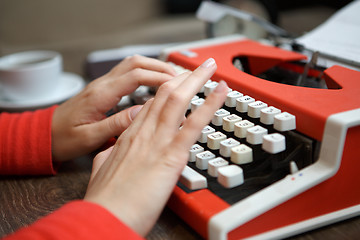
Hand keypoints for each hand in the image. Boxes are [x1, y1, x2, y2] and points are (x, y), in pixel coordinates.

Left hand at [51, 55, 175, 161]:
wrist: (45, 134)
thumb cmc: (64, 138)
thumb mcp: (89, 137)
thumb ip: (115, 125)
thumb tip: (142, 112)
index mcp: (100, 95)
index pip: (135, 76)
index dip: (158, 76)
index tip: (175, 82)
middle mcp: (102, 85)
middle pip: (135, 63)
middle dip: (159, 66)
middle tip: (178, 77)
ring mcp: (102, 85)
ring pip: (131, 64)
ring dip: (152, 67)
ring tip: (170, 78)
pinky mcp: (103, 89)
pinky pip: (126, 73)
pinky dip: (143, 73)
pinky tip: (152, 83)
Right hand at [84, 58, 227, 235]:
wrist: (104, 216)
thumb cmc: (105, 198)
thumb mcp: (101, 169)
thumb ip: (109, 155)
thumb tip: (111, 149)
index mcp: (130, 135)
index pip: (151, 104)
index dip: (167, 89)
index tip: (179, 82)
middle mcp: (143, 132)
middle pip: (165, 94)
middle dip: (184, 76)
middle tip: (198, 66)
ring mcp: (157, 141)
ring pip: (178, 100)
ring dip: (197, 80)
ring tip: (210, 67)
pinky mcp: (171, 156)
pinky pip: (194, 123)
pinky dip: (210, 104)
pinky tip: (221, 92)